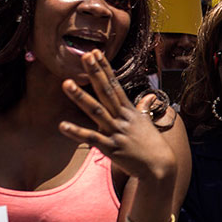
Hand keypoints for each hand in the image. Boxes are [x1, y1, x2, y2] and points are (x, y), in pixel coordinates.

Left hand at [58, 50, 176, 182]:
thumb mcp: (148, 123)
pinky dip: (77, 132)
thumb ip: (144, 108)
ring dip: (81, 97)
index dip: (105, 68)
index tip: (96, 52)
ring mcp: (117, 132)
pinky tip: (62, 125)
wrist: (160, 168)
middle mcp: (123, 118)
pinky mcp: (111, 148)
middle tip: (84, 56)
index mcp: (130, 111)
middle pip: (106, 91)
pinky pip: (92, 138)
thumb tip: (150, 95)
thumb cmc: (153, 146)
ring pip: (96, 111)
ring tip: (66, 82)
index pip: (115, 84)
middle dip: (95, 73)